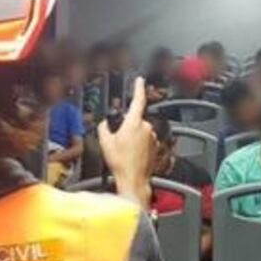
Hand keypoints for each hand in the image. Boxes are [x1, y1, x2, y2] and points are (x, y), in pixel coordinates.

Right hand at [99, 77, 155, 208]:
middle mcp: (146, 128)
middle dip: (127, 128)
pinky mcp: (155, 147)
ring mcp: (152, 138)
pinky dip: (139, 146)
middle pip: (135, 120)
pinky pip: (145, 142)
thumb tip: (104, 124)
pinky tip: (131, 156)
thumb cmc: (121, 163)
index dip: (138, 88)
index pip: (138, 100)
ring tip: (125, 152)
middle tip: (119, 141)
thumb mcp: (105, 142)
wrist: (133, 180)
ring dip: (133, 138)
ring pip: (141, 132)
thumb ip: (104, 128)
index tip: (139, 80)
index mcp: (134, 123)